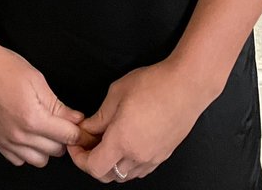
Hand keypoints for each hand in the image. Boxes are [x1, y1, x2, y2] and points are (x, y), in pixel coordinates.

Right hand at [0, 43, 84, 167]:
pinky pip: (19, 160)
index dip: (77, 130)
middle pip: (56, 151)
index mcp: (33, 118)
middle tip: (59, 122)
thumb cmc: (5, 67)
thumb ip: (58, 105)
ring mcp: (6, 141)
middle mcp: (20, 135)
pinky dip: (26, 151)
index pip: (68, 136)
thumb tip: (76, 120)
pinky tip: (26, 134)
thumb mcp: (37, 80)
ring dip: (45, 147)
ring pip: (39, 160)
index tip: (78, 125)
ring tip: (42, 128)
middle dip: (62, 137)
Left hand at [67, 61, 208, 181]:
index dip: (79, 158)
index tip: (76, 145)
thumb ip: (99, 117)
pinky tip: (125, 143)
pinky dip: (127, 163)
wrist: (186, 87)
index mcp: (122, 141)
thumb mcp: (116, 94)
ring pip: (124, 175)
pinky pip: (139, 170)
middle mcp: (138, 156)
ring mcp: (152, 159)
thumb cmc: (153, 85)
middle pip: (108, 176)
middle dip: (93, 162)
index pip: (94, 167)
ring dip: (111, 164)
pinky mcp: (163, 156)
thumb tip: (87, 129)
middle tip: (87, 142)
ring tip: (106, 141)